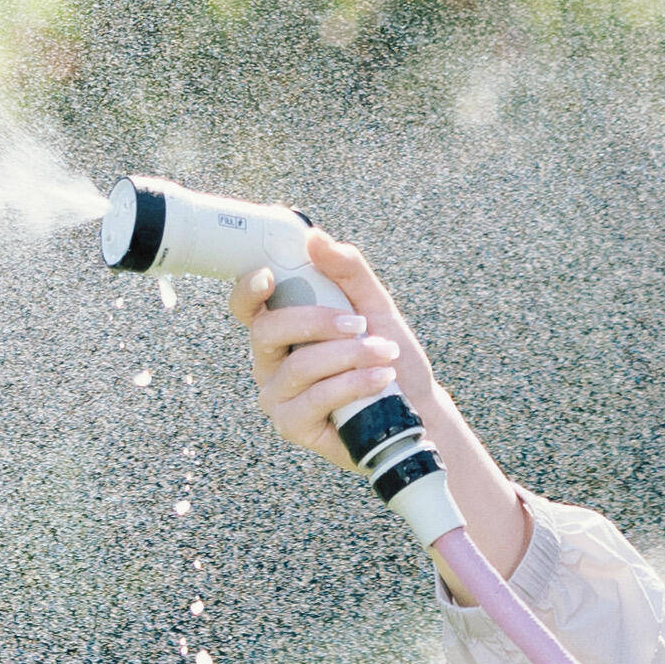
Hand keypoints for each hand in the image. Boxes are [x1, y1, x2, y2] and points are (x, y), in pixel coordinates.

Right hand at [229, 232, 415, 465]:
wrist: (416, 408)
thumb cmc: (388, 356)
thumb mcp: (374, 306)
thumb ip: (347, 271)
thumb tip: (314, 238)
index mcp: (281, 328)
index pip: (248, 306)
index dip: (248, 290)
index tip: (268, 275)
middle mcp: (270, 361)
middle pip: (268, 330)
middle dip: (318, 322)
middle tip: (361, 324)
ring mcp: (278, 395)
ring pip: (299, 365)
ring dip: (349, 355)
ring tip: (386, 354)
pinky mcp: (292, 425)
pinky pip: (316, 398)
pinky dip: (353, 383)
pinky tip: (381, 379)